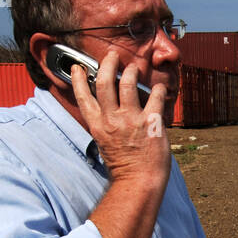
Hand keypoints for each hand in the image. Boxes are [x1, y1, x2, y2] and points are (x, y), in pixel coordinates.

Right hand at [69, 49, 170, 187]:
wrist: (139, 182)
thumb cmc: (124, 168)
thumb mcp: (106, 145)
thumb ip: (106, 126)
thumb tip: (109, 113)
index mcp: (98, 126)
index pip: (83, 96)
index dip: (78, 79)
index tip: (78, 68)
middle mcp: (112, 119)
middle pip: (104, 82)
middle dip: (107, 64)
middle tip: (112, 55)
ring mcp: (131, 119)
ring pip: (127, 83)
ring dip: (131, 71)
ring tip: (134, 68)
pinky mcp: (150, 121)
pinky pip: (154, 96)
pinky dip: (157, 89)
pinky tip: (159, 88)